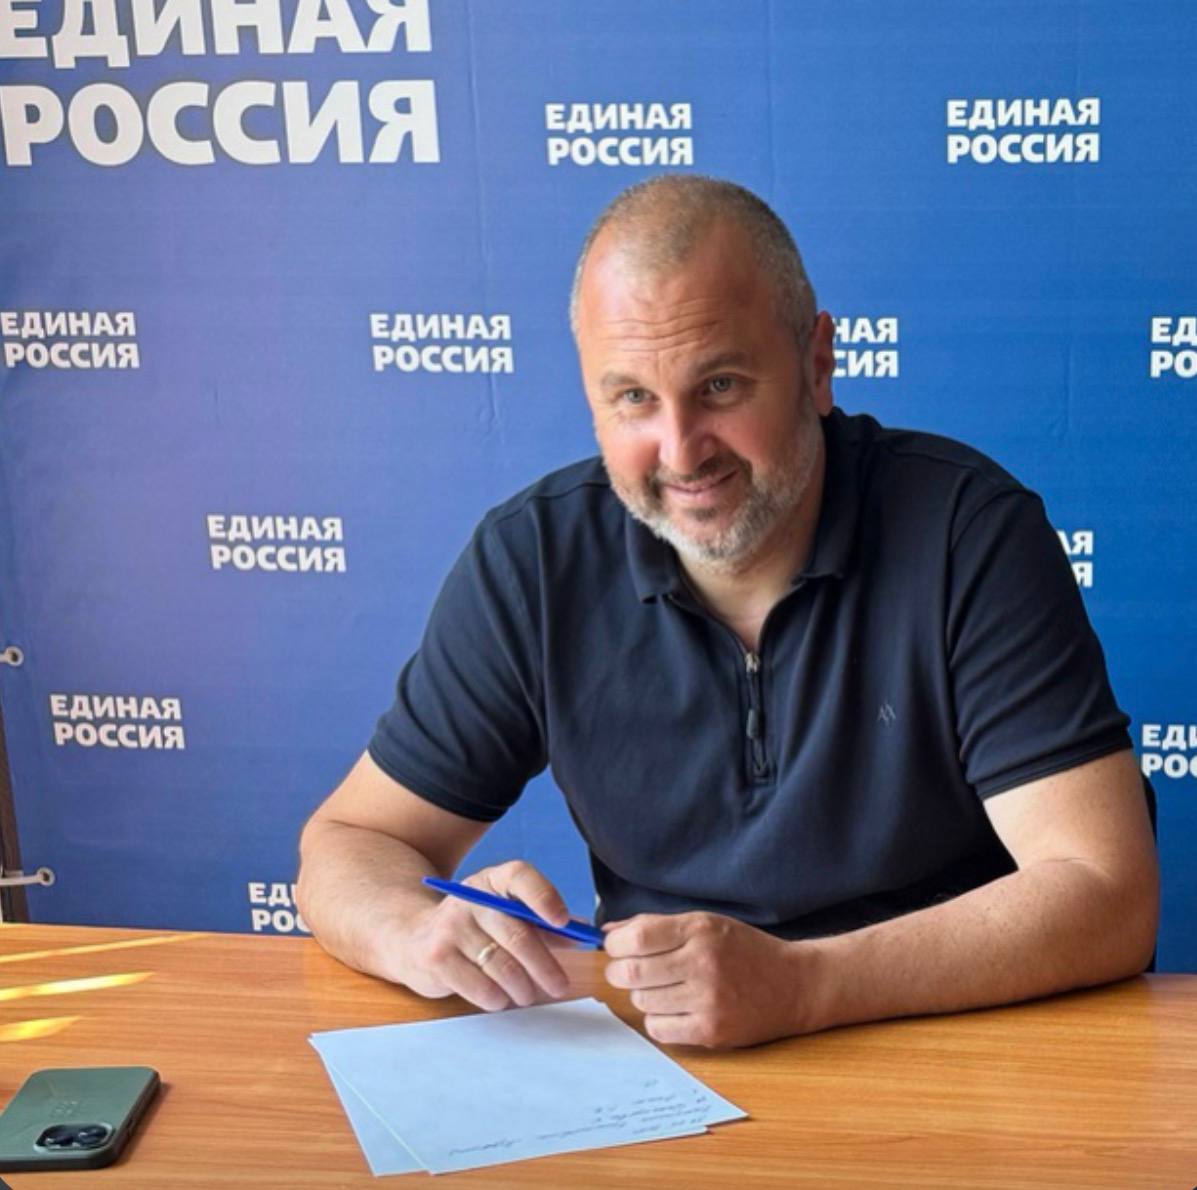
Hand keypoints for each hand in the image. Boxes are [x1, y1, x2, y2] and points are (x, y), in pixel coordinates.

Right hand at [398, 861, 574, 1012]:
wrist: (413, 938)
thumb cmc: (474, 928)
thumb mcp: (504, 914)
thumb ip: (541, 923)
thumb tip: (581, 934)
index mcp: (492, 880)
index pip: (520, 876)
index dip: (544, 897)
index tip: (563, 922)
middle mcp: (469, 898)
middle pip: (517, 934)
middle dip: (545, 966)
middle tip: (561, 985)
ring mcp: (450, 927)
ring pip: (502, 966)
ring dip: (523, 988)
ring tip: (528, 995)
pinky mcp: (436, 958)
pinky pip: (480, 986)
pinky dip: (497, 998)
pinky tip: (500, 999)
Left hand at [603, 911, 811, 1048]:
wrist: (795, 984)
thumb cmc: (744, 950)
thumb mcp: (705, 924)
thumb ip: (656, 925)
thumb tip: (609, 933)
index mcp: (700, 930)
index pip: (636, 937)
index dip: (616, 945)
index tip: (618, 948)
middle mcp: (703, 963)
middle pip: (633, 972)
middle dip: (620, 972)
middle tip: (629, 971)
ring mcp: (708, 999)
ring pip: (643, 1002)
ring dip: (643, 996)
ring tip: (663, 989)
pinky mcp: (712, 1031)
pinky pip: (659, 1030)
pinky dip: (658, 1020)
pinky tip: (674, 1009)